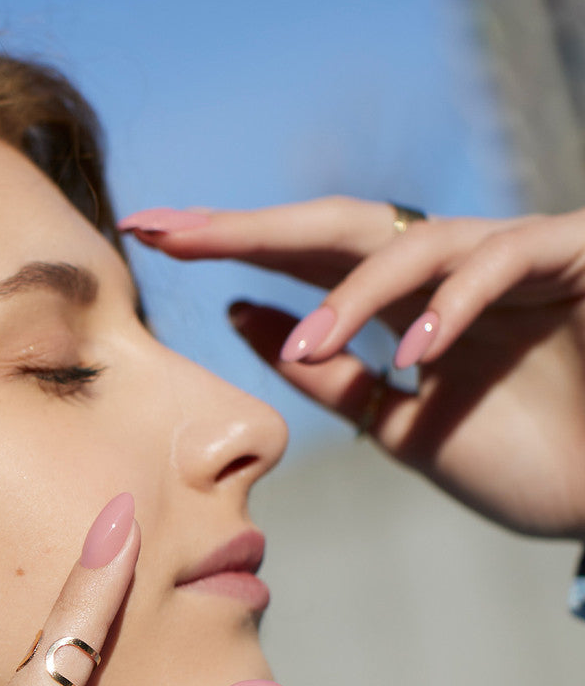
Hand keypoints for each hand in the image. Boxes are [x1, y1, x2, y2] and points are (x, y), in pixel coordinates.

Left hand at [122, 199, 584, 541]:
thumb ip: (324, 368)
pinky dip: (459, 303)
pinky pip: (506, 261)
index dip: (227, 246)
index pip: (300, 258)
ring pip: (414, 242)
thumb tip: (239, 314)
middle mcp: (446, 267)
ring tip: (311, 344)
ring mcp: (509, 256)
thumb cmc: (516, 459)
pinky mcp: (575, 257)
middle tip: (170, 230)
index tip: (144, 238)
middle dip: (251, 226)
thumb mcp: (393, 418)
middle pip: (335, 227)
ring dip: (355, 295)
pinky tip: (420, 350)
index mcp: (402, 301)